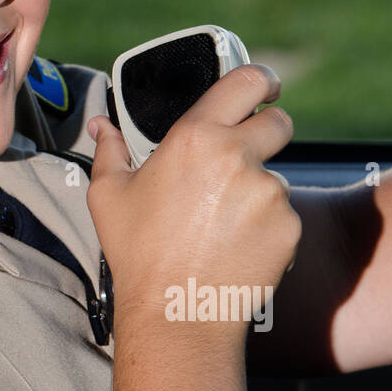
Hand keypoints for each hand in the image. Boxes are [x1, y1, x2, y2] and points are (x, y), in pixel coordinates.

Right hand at [85, 64, 300, 341]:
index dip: (263, 79)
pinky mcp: (289, 226)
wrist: (177, 311)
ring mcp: (269, 192)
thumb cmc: (138, 252)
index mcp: (195, 137)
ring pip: (276, 174)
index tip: (265, 87)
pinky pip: (284, 214)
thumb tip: (102, 127)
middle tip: (241, 159)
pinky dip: (267, 224)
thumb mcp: (109, 195)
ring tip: (222, 222)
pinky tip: (236, 244)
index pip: (248, 81)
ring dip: (257, 188)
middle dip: (265, 132)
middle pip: (277, 123)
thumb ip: (109, 150)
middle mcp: (238, 156)